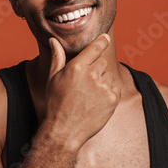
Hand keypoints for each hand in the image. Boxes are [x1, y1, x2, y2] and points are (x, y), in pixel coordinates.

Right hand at [45, 34, 120, 148]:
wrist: (64, 130)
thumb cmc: (55, 103)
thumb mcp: (53, 78)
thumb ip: (57, 57)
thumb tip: (54, 40)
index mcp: (77, 67)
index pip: (95, 47)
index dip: (101, 41)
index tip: (105, 38)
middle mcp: (92, 75)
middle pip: (102, 61)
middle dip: (96, 68)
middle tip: (85, 82)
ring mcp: (104, 87)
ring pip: (109, 75)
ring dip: (102, 81)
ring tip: (88, 94)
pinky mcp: (113, 99)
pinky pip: (115, 88)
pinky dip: (108, 92)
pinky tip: (96, 101)